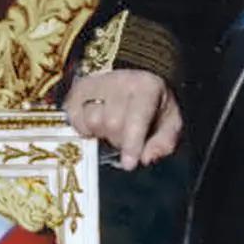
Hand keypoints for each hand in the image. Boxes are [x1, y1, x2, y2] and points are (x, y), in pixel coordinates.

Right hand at [63, 67, 183, 167]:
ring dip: (99, 133)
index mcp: (147, 88)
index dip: (131, 144)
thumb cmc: (154, 106)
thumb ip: (163, 143)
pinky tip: (93, 126)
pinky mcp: (79, 88)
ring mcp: (97, 82)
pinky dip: (82, 127)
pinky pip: (73, 116)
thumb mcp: (170, 123)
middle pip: (111, 122)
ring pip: (90, 120)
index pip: (136, 118)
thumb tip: (145, 158)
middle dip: (117, 140)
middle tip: (123, 139)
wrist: (136, 79)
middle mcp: (121, 81)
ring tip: (109, 130)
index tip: (128, 164)